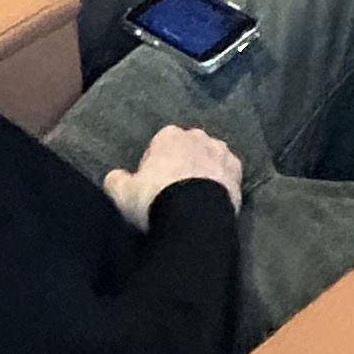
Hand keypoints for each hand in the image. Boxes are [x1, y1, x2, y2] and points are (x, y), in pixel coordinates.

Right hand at [105, 126, 244, 227]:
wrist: (195, 218)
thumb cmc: (155, 200)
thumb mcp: (123, 194)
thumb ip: (116, 180)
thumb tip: (115, 177)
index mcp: (169, 135)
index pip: (159, 144)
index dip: (154, 165)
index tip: (151, 185)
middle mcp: (198, 137)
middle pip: (187, 148)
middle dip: (182, 164)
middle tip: (173, 192)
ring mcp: (221, 152)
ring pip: (210, 159)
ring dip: (204, 171)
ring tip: (195, 198)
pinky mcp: (238, 172)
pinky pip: (228, 175)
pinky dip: (221, 184)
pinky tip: (213, 201)